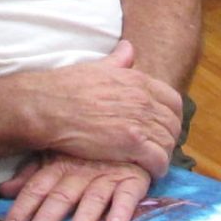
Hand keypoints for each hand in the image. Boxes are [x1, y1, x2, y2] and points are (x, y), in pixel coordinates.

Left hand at [0, 153, 150, 220]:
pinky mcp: (133, 179)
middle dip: (46, 218)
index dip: (22, 208)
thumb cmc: (87, 149)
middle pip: (61, 196)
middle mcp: (80, 172)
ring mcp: (107, 175)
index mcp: (59, 165)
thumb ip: (31, 175)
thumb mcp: (56, 155)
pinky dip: (122, 211)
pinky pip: (128, 196)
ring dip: (83, 218)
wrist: (128, 127)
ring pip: (93, 198)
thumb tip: (4, 191)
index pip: (36, 188)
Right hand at [28, 41, 184, 174]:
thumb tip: (129, 48)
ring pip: (168, 142)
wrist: (46, 106)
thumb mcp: (96, 67)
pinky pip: (159, 159)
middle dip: (168, 138)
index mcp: (138, 80)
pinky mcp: (132, 143)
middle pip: (173, 124)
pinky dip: (157, 168)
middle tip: (157, 149)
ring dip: (163, 154)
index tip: (162, 128)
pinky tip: (148, 172)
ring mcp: (139, 121)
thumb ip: (118, 60)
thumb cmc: (65, 87)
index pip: (173, 100)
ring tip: (151, 162)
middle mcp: (144, 99)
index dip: (171, 117)